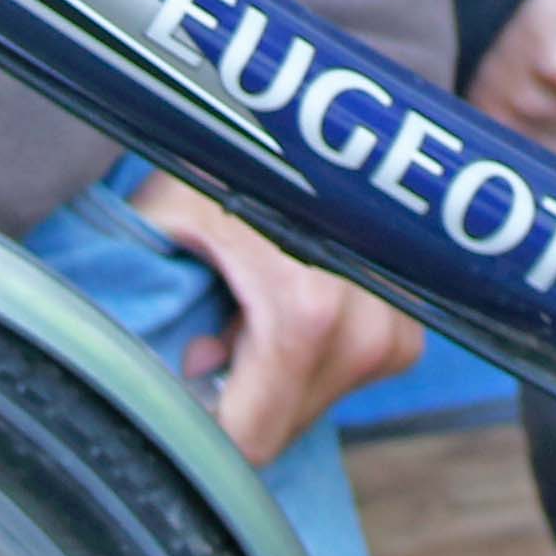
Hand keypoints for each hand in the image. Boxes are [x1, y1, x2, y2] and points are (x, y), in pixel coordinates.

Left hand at [128, 174, 419, 463]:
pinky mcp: (407, 334)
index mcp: (308, 312)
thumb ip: (148, 299)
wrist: (325, 117)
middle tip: (210, 330)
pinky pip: (340, 377)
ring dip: (269, 376)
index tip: (176, 388)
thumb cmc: (237, 156)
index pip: (250, 438)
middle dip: (233, 393)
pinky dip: (304, 357)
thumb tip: (150, 375)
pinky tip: (287, 307)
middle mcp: (366, 332)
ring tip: (250, 307)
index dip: (202, 426)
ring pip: (307, 405)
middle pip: (278, 426)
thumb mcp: (168, 214)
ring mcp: (394, 335)